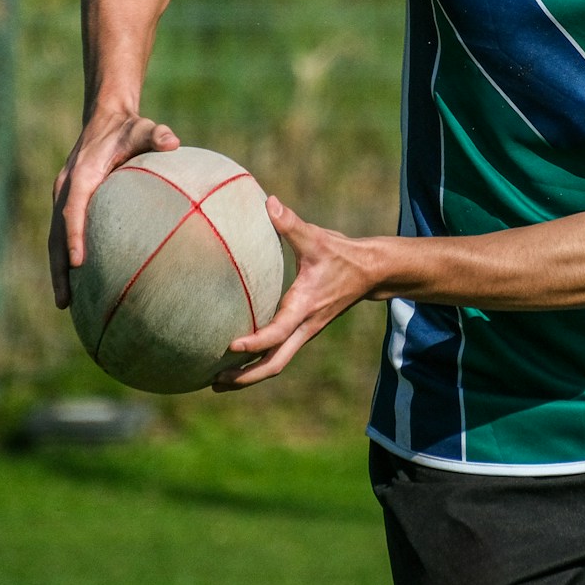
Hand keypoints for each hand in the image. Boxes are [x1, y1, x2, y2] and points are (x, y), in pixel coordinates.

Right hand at [49, 110, 180, 307]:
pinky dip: (68, 258)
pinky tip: (83, 284)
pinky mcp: (71, 203)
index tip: (78, 263)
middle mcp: (67, 189)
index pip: (73, 210)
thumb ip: (157, 135)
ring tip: (66, 304)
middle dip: (59, 269)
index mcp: (82, 176)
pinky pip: (66, 234)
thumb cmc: (128, 128)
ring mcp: (66, 198)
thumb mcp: (143, 128)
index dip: (74, 236)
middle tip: (64, 301)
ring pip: (57, 239)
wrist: (105, 118)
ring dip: (59, 271)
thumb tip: (173, 142)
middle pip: (56, 234)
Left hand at [212, 197, 377, 391]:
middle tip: (213, 381)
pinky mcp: (303, 330)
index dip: (256, 342)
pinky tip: (237, 362)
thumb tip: (268, 203)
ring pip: (276, 364)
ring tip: (216, 381)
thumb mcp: (318, 238)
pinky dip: (257, 363)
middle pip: (274, 364)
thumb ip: (291, 224)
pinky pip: (279, 354)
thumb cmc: (342, 255)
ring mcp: (304, 332)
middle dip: (245, 377)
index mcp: (305, 307)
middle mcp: (304, 326)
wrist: (371, 272)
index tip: (231, 346)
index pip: (278, 332)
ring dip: (248, 376)